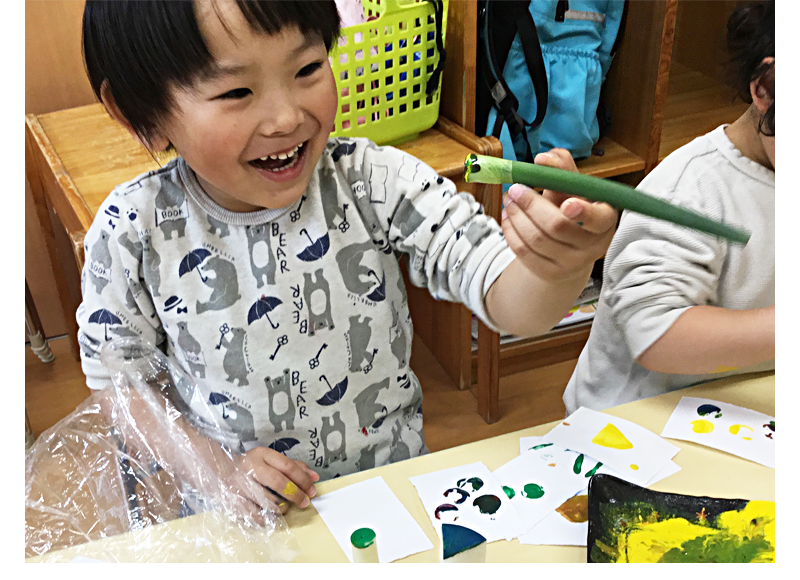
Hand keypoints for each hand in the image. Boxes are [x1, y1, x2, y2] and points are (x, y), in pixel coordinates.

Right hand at [224, 446, 319, 516]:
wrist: (218, 470)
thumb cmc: (251, 466)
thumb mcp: (270, 459)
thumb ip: (293, 466)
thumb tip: (314, 477)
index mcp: (262, 455)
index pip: (287, 466)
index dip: (303, 479)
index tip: (312, 489)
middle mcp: (250, 468)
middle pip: (278, 482)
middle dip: (295, 494)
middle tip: (305, 502)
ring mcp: (240, 484)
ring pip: (267, 500)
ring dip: (281, 506)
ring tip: (285, 507)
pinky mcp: (233, 500)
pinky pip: (254, 513)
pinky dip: (266, 517)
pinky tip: (271, 515)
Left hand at [501, 148, 617, 280]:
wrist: (568, 250)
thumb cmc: (572, 212)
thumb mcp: (574, 190)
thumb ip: (563, 169)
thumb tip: (546, 157)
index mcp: (605, 220)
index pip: (598, 219)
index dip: (583, 212)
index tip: (566, 204)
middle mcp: (592, 245)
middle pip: (557, 226)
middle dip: (531, 204)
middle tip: (515, 188)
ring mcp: (571, 263)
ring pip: (536, 238)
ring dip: (517, 215)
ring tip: (508, 199)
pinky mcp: (549, 272)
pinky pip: (523, 252)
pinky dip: (511, 231)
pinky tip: (508, 216)